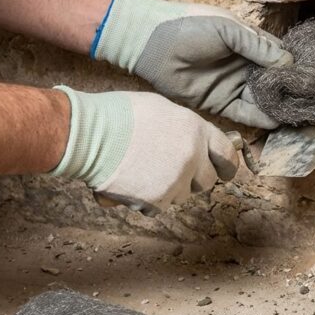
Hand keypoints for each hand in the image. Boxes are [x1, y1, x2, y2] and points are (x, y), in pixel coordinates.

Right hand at [50, 86, 239, 214]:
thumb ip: (186, 128)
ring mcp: (175, 181)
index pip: (227, 155)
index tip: (224, 170)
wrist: (88, 135)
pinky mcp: (156, 201)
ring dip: (170, 188)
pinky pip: (160, 206)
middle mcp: (192, 158)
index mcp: (196, 131)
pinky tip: (132, 182)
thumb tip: (196, 141)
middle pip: (207, 180)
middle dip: (194, 177)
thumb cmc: (119, 116)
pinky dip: (148, 199)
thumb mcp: (162, 109)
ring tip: (144, 170)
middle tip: (172, 169)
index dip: (226, 164)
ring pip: (183, 194)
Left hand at [91, 0, 292, 128]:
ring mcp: (233, 85)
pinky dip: (261, 117)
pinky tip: (277, 120)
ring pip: (263, 99)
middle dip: (291, 91)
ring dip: (279, 106)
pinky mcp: (220, 103)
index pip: (280, 57)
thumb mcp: (229, 30)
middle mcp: (245, 66)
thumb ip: (258, 47)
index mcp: (250, 43)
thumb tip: (288, 64)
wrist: (151, 43)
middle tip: (312, 101)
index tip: (314, 77)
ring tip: (299, 113)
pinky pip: (245, 113)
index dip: (296, 67)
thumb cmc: (190, 26)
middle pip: (275, 82)